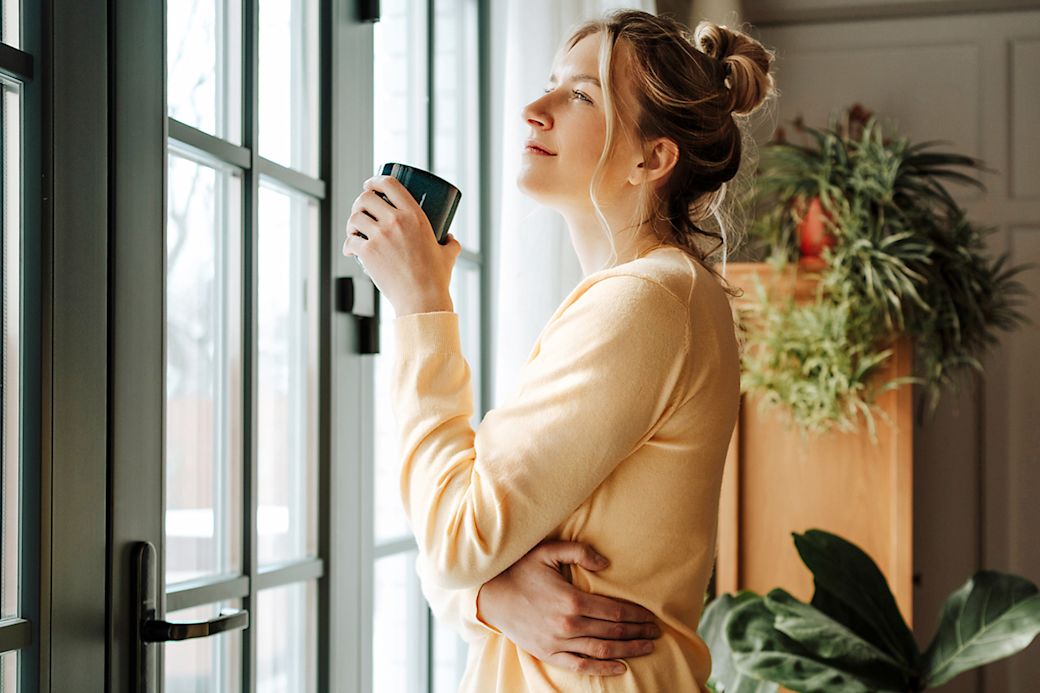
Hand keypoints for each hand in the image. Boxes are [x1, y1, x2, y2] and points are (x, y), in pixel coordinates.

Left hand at [342, 175, 460, 316]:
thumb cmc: (436, 278)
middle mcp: (395, 221)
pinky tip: (351, 250)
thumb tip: (450, 237)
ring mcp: (380, 236)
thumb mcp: (449, 254)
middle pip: (366, 198)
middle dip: (360, 201)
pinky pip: (350, 241)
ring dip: (351, 222)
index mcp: (415, 215)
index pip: (389, 184)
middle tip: (362, 211)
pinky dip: (348, 244)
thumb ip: (451, 242)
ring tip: (355, 230)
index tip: (370, 185)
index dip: (374, 180)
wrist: (422, 300)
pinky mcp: (367, 252)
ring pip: (355, 217)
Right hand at [475, 540, 661, 675]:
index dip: (637, 615)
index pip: (615, 611)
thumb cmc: (521, 569)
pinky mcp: (548, 653)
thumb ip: (579, 552)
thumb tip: (606, 564)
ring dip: (629, 650)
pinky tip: (620, 667)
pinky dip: (602, 669)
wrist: (491, 595)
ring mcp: (558, 642)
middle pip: (614, 632)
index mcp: (572, 599)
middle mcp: (568, 624)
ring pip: (602, 651)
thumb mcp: (548, 551)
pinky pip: (580, 666)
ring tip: (647, 648)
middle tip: (657, 633)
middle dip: (639, 633)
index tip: (652, 617)